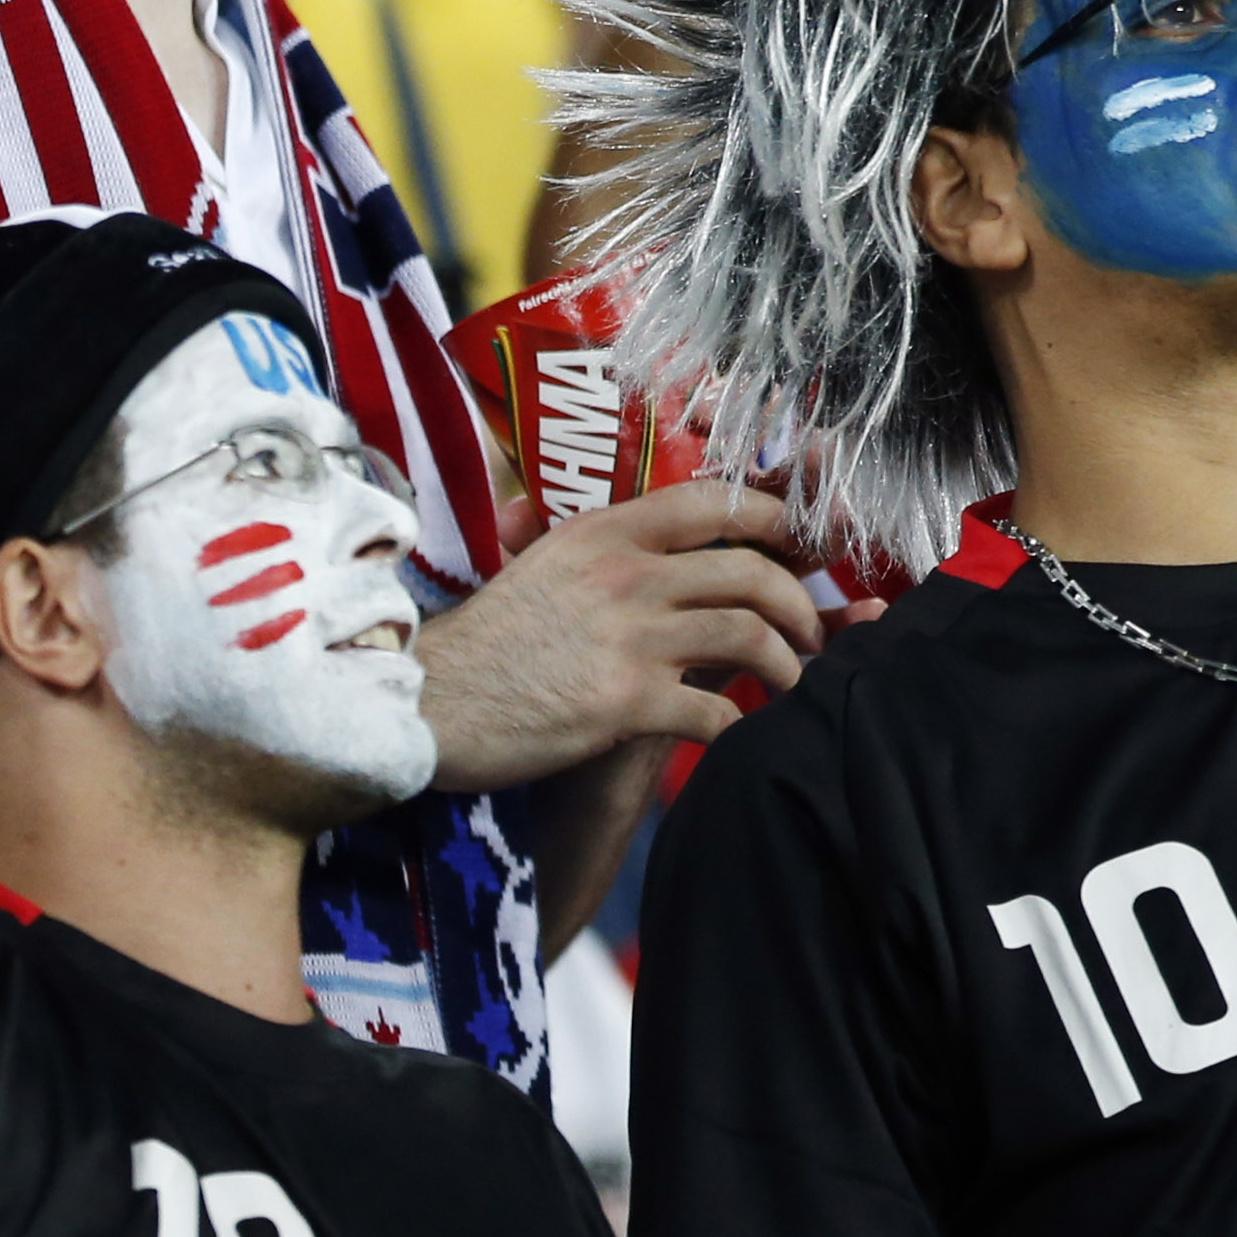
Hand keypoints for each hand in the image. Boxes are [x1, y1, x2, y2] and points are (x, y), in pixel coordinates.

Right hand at [407, 477, 823, 784]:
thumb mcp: (545, 565)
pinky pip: (716, 712)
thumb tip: (662, 536)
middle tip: (811, 636)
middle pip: (752, 571)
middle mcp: (625, 575)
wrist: (426, 704)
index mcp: (606, 532)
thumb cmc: (489, 642)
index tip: (805, 548)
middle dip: (800, 607)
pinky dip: (740, 726)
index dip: (777, 519)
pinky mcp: (625, 703)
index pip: (716, 501)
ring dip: (787, 666)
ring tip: (791, 687)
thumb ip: (609, 550)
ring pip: (750, 636)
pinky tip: (739, 735)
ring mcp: (628, 638)